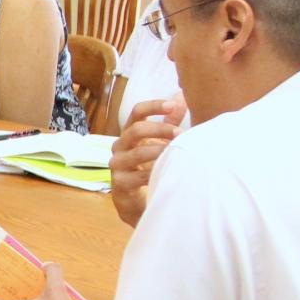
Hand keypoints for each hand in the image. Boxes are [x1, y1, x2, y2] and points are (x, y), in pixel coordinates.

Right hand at [109, 94, 186, 227]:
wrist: (137, 202)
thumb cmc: (148, 168)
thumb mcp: (160, 143)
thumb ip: (170, 122)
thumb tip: (181, 97)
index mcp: (129, 133)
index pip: (137, 112)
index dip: (154, 106)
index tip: (173, 105)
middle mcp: (119, 147)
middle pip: (135, 130)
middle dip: (159, 129)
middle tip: (180, 134)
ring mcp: (117, 166)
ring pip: (137, 154)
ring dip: (159, 152)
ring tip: (176, 154)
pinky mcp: (120, 184)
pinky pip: (138, 177)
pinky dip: (154, 173)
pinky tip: (167, 172)